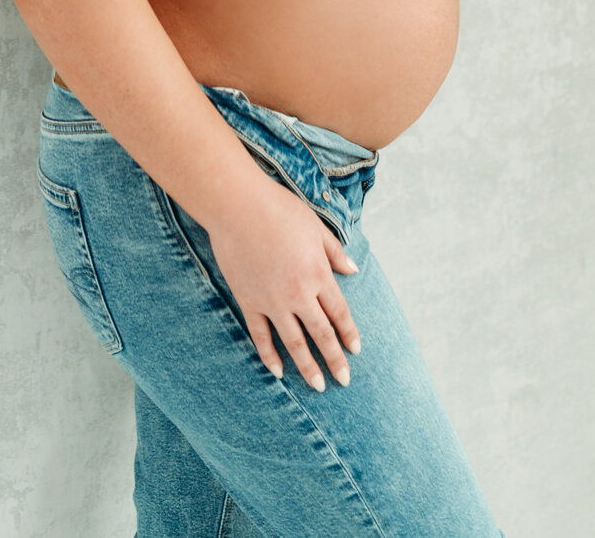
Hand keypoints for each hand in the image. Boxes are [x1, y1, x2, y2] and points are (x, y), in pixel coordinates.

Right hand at [205, 175, 362, 390]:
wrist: (238, 207)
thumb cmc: (279, 210)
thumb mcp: (316, 227)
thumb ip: (334, 253)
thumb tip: (352, 270)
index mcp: (318, 274)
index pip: (339, 312)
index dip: (349, 333)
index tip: (355, 351)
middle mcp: (299, 294)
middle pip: (321, 334)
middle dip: (334, 359)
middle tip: (343, 381)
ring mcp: (272, 301)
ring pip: (294, 342)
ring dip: (306, 366)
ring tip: (316, 386)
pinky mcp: (249, 301)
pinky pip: (261, 335)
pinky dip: (269, 355)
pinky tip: (278, 371)